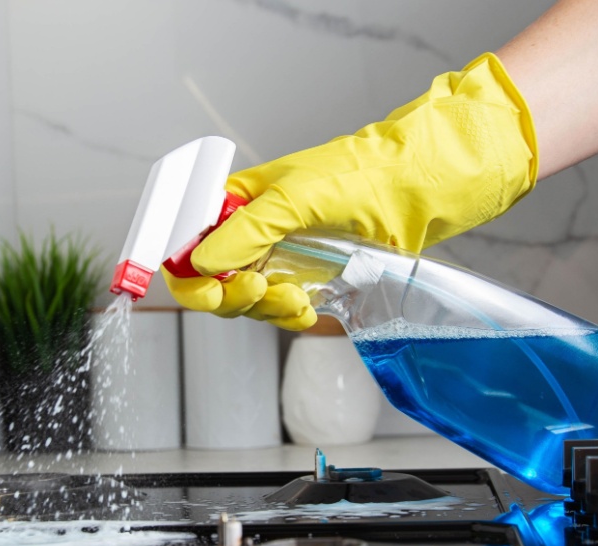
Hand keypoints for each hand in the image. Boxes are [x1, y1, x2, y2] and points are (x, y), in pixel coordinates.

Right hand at [166, 52, 537, 330]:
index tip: (204, 289)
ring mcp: (276, 259)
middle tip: (254, 289)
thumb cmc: (356, 176)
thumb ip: (245, 231)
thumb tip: (201, 263)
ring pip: (243, 304)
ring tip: (295, 296)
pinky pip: (278, 313)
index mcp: (234, 203)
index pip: (185, 243)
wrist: (413, 192)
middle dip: (228, 296)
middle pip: (209, 284)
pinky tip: (305, 308)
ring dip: (263, 308)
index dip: (184, 272)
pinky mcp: (303, 281)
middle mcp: (249, 234)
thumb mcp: (293, 197)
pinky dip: (287, 317)